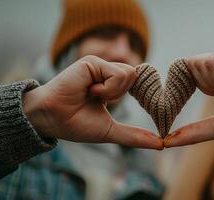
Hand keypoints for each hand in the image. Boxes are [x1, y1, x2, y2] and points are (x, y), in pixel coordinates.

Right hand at [23, 55, 162, 149]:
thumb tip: (161, 144)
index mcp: (111, 86)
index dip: (138, 95)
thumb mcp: (110, 130)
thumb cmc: (76, 124)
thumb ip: (134, 135)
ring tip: (92, 96)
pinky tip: (89, 91)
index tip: (122, 104)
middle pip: (136, 77)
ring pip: (130, 74)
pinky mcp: (93, 62)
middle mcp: (106, 73)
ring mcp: (100, 66)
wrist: (52, 120)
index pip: (137, 83)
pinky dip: (107, 89)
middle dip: (121, 95)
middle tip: (100, 100)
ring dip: (113, 92)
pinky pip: (117, 74)